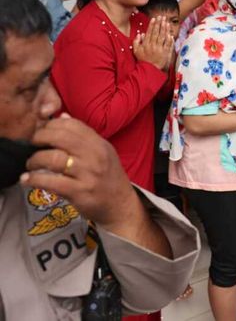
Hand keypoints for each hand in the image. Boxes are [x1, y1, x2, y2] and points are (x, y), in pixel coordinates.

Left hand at [21, 115, 141, 228]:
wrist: (121, 205)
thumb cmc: (109, 178)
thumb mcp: (103, 152)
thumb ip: (83, 135)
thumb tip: (62, 116)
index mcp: (100, 144)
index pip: (72, 125)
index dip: (52, 125)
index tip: (42, 131)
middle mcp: (95, 156)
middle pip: (60, 137)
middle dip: (40, 138)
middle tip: (32, 145)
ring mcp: (88, 174)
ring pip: (53, 159)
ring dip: (34, 160)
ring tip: (30, 164)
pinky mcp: (79, 192)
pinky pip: (51, 182)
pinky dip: (34, 179)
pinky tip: (27, 179)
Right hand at [133, 16, 173, 71]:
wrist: (150, 70)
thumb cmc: (143, 60)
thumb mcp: (136, 51)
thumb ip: (136, 42)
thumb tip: (140, 34)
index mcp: (146, 44)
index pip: (150, 32)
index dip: (152, 25)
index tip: (154, 18)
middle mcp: (153, 46)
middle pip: (157, 33)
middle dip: (159, 24)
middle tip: (161, 17)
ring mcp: (160, 49)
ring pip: (163, 37)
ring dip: (165, 29)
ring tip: (166, 22)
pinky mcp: (166, 53)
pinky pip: (168, 45)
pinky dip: (169, 39)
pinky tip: (170, 34)